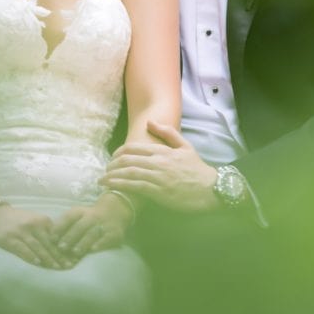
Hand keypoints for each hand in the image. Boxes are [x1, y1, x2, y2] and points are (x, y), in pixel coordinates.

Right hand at [0, 204, 70, 268]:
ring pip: (37, 247)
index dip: (66, 248)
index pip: (57, 237)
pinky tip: (37, 263)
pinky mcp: (10, 239)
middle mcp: (33, 225)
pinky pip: (22, 248)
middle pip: (49, 243)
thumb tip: (63, 246)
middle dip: (60, 255)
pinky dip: (30, 256)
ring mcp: (21, 232)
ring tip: (57, 267)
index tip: (74, 258)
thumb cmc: (19, 220)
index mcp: (42, 221)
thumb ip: (47, 231)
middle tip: (69, 266)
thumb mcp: (35, 221)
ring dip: (48, 258)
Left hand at [52, 193, 132, 262]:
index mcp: (80, 212)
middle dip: (70, 237)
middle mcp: (92, 217)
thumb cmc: (89, 218)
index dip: (60, 227)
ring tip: (75, 251)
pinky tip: (93, 250)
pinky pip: (106, 238)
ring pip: (92, 233)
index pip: (69, 217)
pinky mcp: (114, 233)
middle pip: (80, 226)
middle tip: (61, 247)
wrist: (115, 211)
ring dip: (83, 242)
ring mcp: (103, 225)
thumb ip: (64, 225)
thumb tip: (48, 237)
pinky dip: (99, 244)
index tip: (52, 238)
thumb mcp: (77, 216)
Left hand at [101, 120, 218, 211]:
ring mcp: (158, 178)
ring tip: (102, 180)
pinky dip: (121, 186)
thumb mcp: (185, 146)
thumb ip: (167, 133)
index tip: (112, 158)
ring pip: (129, 173)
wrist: (211, 189)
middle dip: (112, 165)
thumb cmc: (197, 169)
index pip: (134, 148)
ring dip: (113, 176)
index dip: (119, 153)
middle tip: (105, 170)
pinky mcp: (159, 192)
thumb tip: (150, 121)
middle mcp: (158, 162)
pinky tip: (112, 188)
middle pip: (127, 161)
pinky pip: (136, 187)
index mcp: (163, 151)